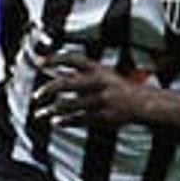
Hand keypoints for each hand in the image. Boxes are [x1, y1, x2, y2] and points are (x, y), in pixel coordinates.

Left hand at [29, 50, 146, 127]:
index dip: (56, 59)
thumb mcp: (100, 74)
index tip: (40, 63)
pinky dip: (67, 121)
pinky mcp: (105, 116)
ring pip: (72, 105)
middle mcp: (100, 82)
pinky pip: (81, 119)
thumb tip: (47, 68)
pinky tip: (56, 122)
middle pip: (69, 83)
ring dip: (53, 109)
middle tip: (37, 95)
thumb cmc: (114, 87)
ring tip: (40, 114)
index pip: (73, 59)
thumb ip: (77, 73)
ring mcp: (102, 100)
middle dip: (50, 89)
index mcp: (98, 69)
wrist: (142, 103)